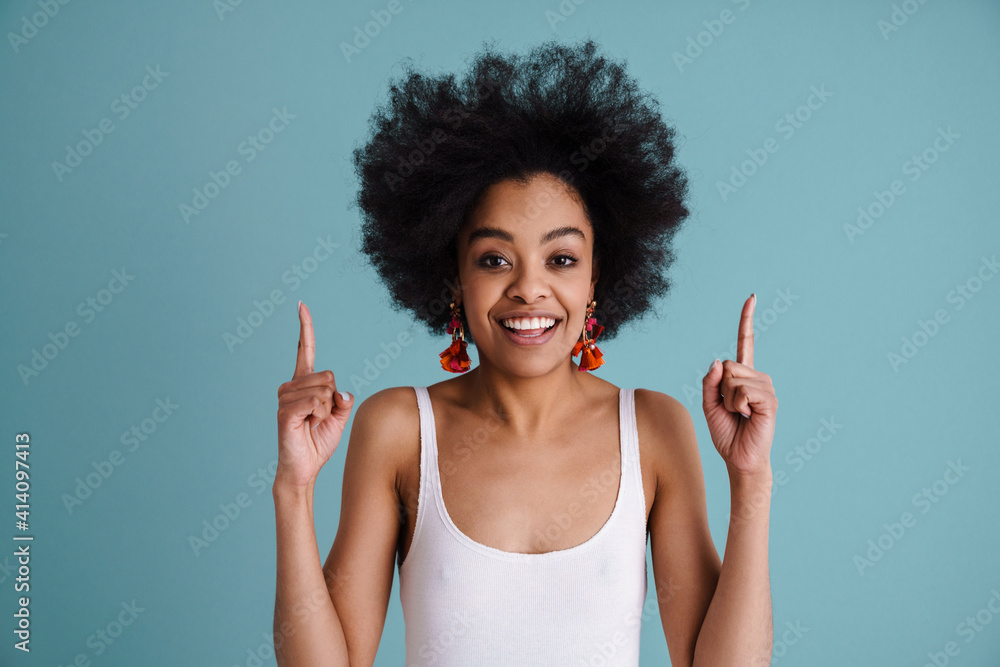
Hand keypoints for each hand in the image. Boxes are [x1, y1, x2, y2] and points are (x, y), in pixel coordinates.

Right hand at [275, 301, 353, 488]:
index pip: (304, 349)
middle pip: (328, 375)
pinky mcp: (284, 411)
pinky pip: (316, 402)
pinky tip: (308, 426)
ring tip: (312, 423)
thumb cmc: (318, 441)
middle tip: (319, 418)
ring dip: (327, 411)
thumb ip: (343, 399)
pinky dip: (321, 416)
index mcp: (303, 383)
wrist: (304, 468)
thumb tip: (340, 391)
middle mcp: (290, 385)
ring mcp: (285, 397)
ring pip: (324, 390)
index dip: (304, 327)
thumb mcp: (339, 416)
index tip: (301, 305)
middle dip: (333, 399)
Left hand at [702, 294, 777, 477]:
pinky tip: (749, 417)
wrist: (739, 458)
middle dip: (721, 390)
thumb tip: (718, 361)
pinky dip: (739, 406)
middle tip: (731, 409)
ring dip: (729, 400)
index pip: (745, 343)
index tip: (752, 297)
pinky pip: (743, 392)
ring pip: (733, 379)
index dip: (747, 320)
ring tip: (741, 415)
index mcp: (743, 376)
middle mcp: (757, 377)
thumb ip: (709, 381)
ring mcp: (766, 387)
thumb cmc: (726, 432)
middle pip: (727, 365)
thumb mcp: (708, 404)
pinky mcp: (770, 400)